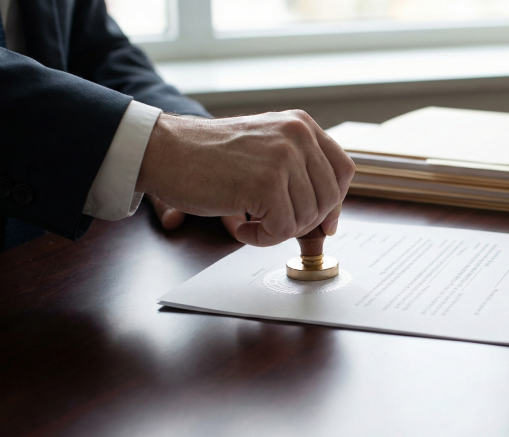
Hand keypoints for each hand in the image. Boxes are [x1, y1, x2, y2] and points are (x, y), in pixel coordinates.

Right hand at [136, 110, 354, 245]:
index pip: (343, 170)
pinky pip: (282, 230)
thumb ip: (300, 173)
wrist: (165, 150)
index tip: (321, 221)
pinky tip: (241, 227)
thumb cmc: (209, 156)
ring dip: (278, 231)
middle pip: (330, 198)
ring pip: (307, 218)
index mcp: (301, 125)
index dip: (335, 202)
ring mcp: (284, 157)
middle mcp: (298, 135)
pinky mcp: (266, 183)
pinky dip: (262, 239)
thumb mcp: (265, 149)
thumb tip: (331, 223)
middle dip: (304, 222)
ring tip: (250, 221)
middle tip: (273, 224)